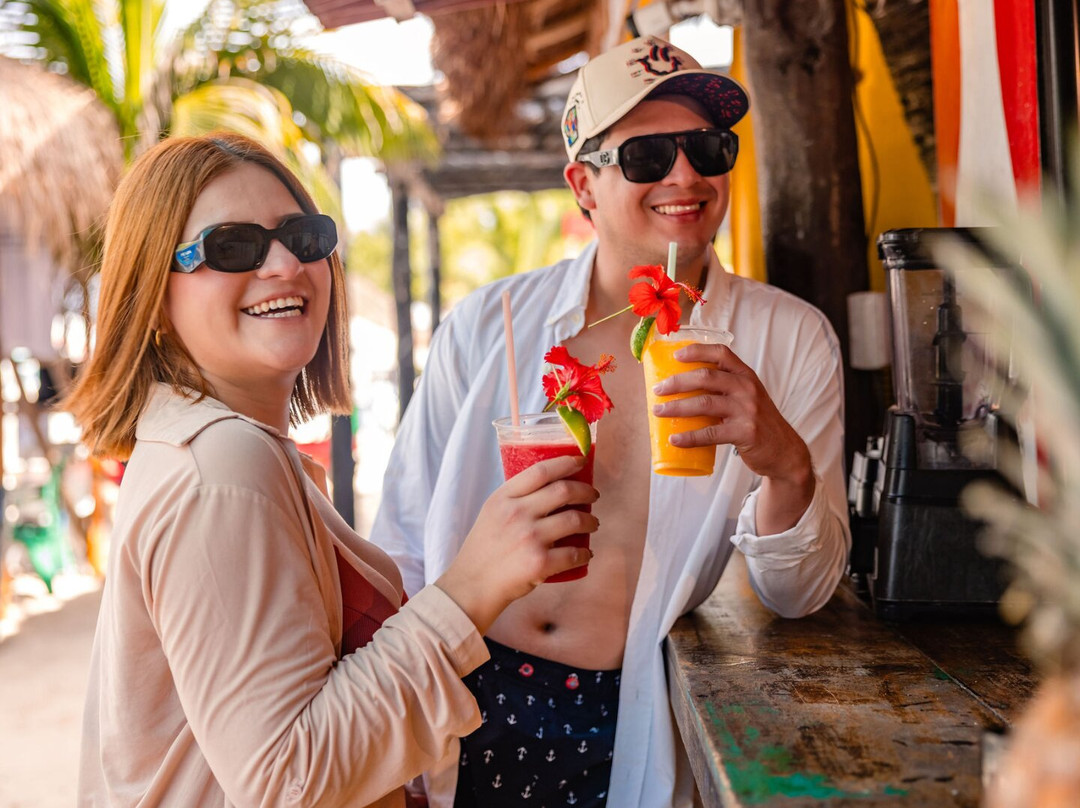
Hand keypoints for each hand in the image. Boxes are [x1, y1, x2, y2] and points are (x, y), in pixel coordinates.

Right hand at [435, 455, 598, 633]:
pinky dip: (585, 553)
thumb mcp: (491, 513)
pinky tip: (586, 553)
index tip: (580, 461)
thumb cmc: (484, 550)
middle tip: (593, 496)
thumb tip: (550, 486)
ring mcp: (529, 538)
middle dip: (586, 491)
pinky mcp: (539, 563)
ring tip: (592, 523)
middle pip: (564, 491)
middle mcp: (516, 514)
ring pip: (575, 519)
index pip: (540, 471)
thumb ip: (515, 499)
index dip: (566, 462)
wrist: (472, 586)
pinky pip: (575, 553)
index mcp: (503, 498)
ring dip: (591, 521)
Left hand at [651, 342, 814, 531]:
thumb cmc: (758, 423)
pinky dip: (689, 437)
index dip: (696, 351)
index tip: (675, 355)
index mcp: (746, 376)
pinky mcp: (745, 433)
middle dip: (677, 382)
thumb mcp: (747, 398)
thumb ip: (724, 390)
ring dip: (677, 407)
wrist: (784, 452)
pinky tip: (675, 439)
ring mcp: (747, 410)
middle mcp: (747, 388)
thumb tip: (682, 389)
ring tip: (658, 411)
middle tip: (657, 389)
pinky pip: (710, 433)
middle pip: (706, 377)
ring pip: (704, 403)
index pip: (721, 353)